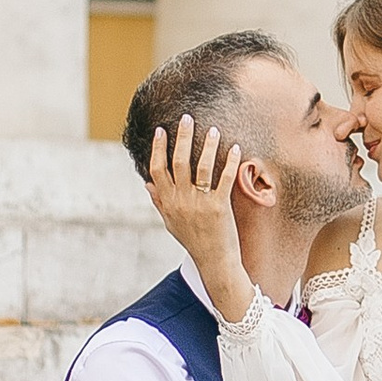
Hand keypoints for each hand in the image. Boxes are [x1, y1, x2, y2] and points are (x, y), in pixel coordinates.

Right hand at [144, 117, 253, 323]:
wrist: (214, 261)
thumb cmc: (193, 240)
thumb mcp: (170, 222)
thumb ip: (159, 201)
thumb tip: (147, 184)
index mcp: (167, 202)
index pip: (157, 169)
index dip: (158, 149)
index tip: (160, 130)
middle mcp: (180, 201)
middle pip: (178, 162)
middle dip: (181, 137)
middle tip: (187, 118)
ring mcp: (199, 204)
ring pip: (200, 167)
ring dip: (206, 145)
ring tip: (212, 129)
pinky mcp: (219, 207)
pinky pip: (224, 179)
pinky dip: (229, 162)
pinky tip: (235, 148)